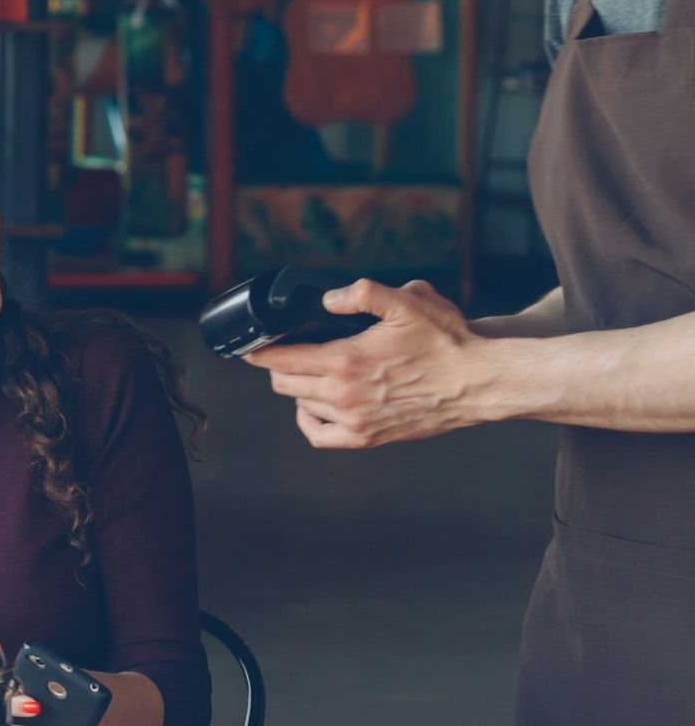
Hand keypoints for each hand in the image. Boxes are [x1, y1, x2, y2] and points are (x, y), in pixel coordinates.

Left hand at [244, 278, 495, 448]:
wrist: (480, 383)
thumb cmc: (446, 342)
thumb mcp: (408, 301)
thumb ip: (362, 293)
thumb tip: (327, 299)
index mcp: (345, 361)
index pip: (280, 359)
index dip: (260, 351)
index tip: (250, 347)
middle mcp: (344, 395)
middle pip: (283, 383)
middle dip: (278, 366)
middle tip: (284, 352)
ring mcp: (355, 420)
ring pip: (300, 406)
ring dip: (296, 388)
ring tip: (304, 371)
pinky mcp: (369, 438)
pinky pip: (320, 437)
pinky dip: (309, 421)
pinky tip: (313, 406)